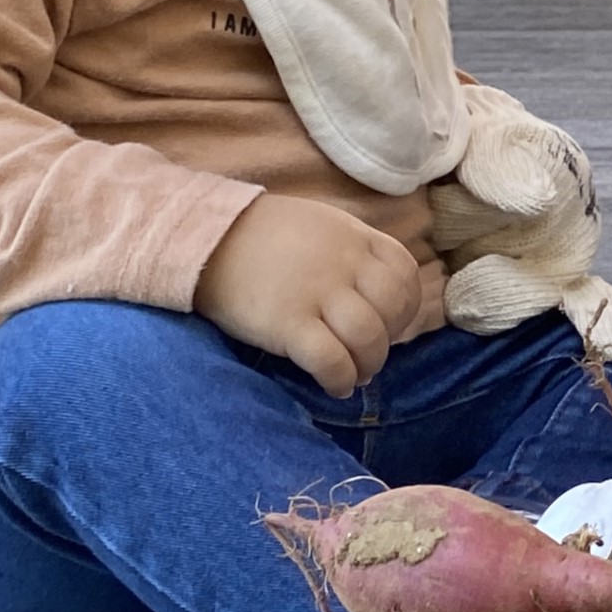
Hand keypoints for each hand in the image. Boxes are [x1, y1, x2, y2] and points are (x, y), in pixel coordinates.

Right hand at [195, 193, 427, 394]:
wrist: (204, 239)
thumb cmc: (263, 235)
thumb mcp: (320, 225)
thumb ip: (353, 251)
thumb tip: (378, 297)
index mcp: (354, 237)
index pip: (404, 274)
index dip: (406, 306)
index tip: (390, 324)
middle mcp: (343, 263)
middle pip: (392, 309)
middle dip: (389, 339)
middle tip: (368, 354)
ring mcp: (316, 293)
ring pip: (369, 337)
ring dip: (369, 364)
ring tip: (355, 373)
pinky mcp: (287, 323)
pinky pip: (331, 360)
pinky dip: (340, 379)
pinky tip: (334, 385)